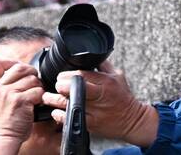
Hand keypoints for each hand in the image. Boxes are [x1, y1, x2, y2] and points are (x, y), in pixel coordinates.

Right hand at [0, 59, 44, 151]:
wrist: (2, 141)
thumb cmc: (2, 126)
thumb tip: (14, 76)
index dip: (11, 61)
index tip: (19, 68)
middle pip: (20, 66)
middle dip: (31, 73)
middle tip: (33, 84)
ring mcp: (8, 94)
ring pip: (32, 78)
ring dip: (38, 86)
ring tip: (34, 97)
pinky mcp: (20, 101)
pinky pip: (38, 90)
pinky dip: (41, 97)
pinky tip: (36, 104)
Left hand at [42, 60, 158, 147]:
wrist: (132, 120)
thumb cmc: (123, 97)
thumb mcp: (118, 75)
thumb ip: (103, 65)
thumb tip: (88, 56)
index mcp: (106, 83)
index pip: (83, 76)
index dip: (68, 75)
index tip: (61, 75)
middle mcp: (100, 97)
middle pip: (74, 90)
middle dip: (61, 86)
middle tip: (55, 85)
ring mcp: (95, 112)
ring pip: (70, 106)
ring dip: (55, 101)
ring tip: (48, 97)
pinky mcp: (91, 125)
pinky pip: (71, 121)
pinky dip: (60, 116)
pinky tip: (55, 112)